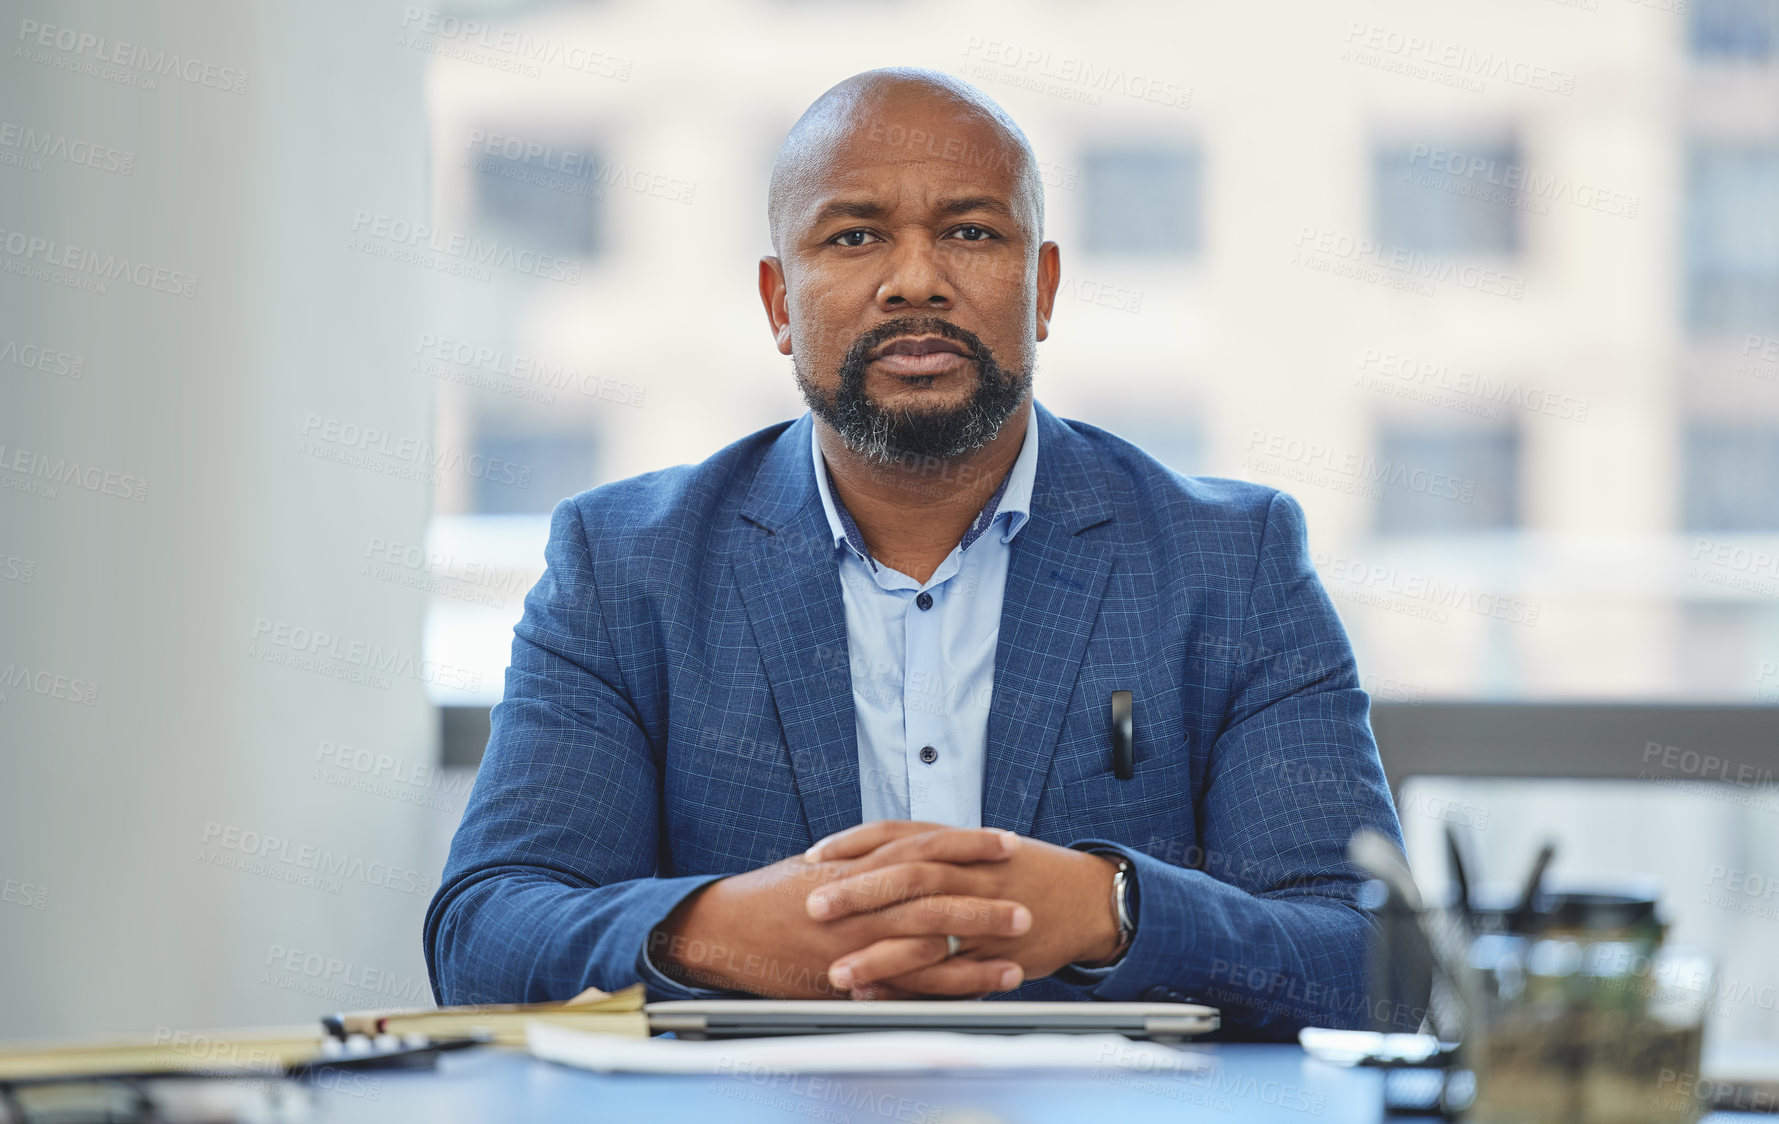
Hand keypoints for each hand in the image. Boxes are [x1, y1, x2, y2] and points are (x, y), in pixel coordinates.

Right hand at [650, 825, 1032, 997]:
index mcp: (857, 865)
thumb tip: (906, 846)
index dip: (967, 842)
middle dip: (985, 893)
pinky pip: (912, 983)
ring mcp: (857, 939)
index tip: (1005, 840)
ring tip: (1021, 941)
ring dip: (980, 939)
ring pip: (929, 937)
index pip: (923, 845)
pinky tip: (988, 984)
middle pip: (936, 891)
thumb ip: (865, 857)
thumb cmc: (771, 896)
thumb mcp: (821, 864)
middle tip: (1027, 896)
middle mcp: (861, 900)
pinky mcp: (851, 976)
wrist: (726, 930)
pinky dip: (954, 984)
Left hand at [804, 821, 1124, 996]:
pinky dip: (913, 985)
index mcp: (959, 844)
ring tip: (838, 972)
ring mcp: (984, 915)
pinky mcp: (995, 955)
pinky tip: (880, 994)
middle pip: (907, 877)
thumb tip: (872, 855)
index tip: (815, 857)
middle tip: (813, 907)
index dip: (854, 844)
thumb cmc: (1024, 872)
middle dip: (857, 893)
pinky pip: (950, 974)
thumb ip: (930, 851)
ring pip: (926, 933)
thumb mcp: (977, 850)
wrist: (1087, 897)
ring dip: (878, 954)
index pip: (898, 835)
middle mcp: (970, 873)